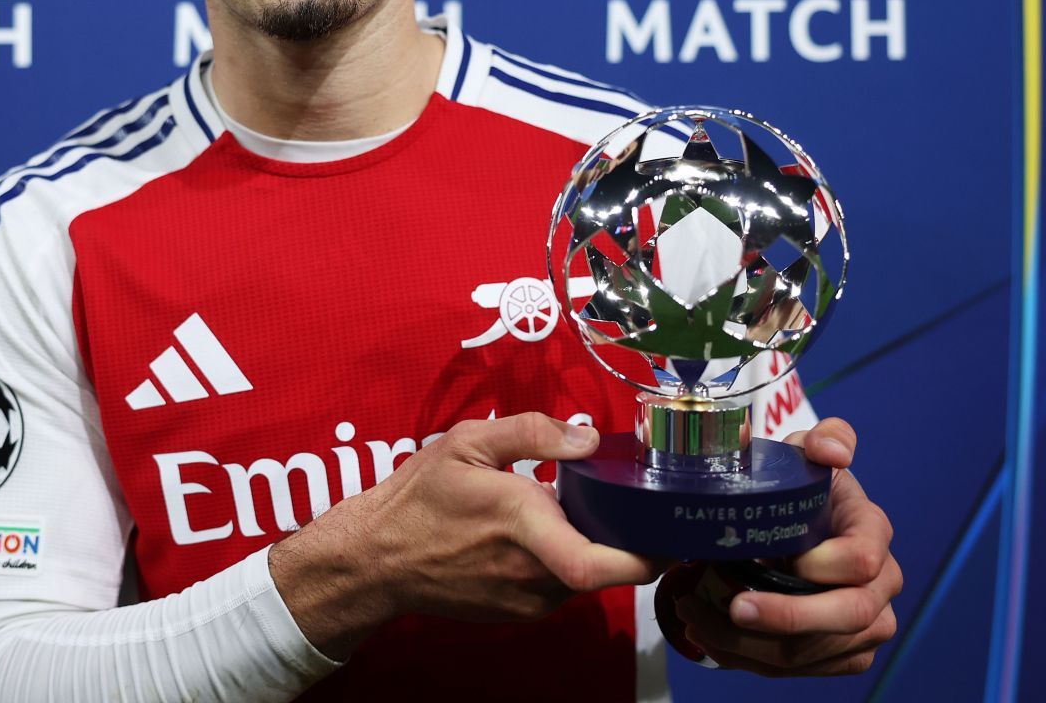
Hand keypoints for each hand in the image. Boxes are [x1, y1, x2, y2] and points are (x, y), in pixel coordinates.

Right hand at [269, 412, 664, 657]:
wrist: (376, 560)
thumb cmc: (418, 498)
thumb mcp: (467, 442)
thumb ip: (532, 433)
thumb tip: (589, 438)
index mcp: (524, 525)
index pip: (602, 563)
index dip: (647, 555)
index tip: (668, 531)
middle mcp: (531, 572)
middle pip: (606, 567)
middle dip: (621, 535)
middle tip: (625, 502)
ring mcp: (525, 599)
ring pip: (584, 576)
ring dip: (589, 547)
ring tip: (571, 511)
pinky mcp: (516, 612)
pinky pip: (559, 586)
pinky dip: (563, 561)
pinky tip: (542, 533)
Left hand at [661, 418, 902, 675]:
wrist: (794, 522)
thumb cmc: (800, 485)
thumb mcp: (807, 451)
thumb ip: (826, 438)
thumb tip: (831, 451)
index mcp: (874, 533)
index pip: (862, 561)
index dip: (822, 566)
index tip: (780, 557)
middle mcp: (881, 586)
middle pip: (849, 618)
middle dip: (788, 618)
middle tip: (732, 609)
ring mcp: (866, 625)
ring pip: (817, 652)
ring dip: (752, 643)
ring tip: (697, 617)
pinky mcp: (842, 653)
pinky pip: (801, 670)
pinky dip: (751, 659)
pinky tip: (710, 636)